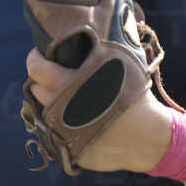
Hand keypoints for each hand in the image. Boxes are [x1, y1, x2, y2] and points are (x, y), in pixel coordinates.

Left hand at [25, 48, 173, 172]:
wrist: (150, 138)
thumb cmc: (136, 98)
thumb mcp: (118, 70)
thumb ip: (95, 57)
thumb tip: (80, 37)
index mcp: (73, 84)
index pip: (37, 69)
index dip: (35, 60)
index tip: (39, 55)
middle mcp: (63, 107)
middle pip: (36, 90)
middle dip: (40, 81)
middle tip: (50, 76)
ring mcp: (64, 130)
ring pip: (42, 111)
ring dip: (48, 102)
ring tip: (62, 96)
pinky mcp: (68, 148)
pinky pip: (53, 131)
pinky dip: (58, 123)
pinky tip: (71, 116)